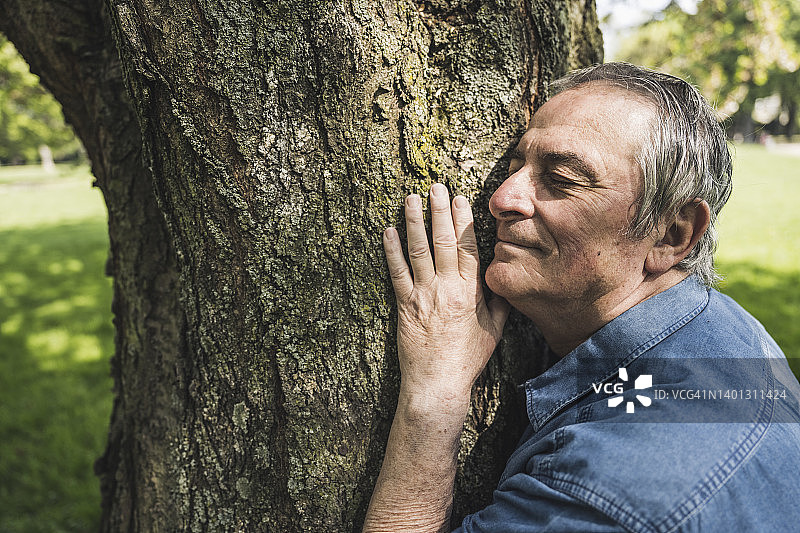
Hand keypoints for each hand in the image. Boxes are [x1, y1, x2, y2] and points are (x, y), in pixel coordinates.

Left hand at [383, 183, 509, 407]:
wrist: (438, 382)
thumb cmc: (468, 359)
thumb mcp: (494, 330)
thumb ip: (499, 301)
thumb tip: (504, 277)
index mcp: (470, 291)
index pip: (468, 247)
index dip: (463, 221)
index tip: (461, 199)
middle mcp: (446, 287)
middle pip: (442, 241)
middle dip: (439, 211)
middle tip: (435, 187)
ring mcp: (423, 295)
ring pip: (418, 251)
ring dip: (414, 222)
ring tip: (411, 198)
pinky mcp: (404, 305)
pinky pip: (396, 273)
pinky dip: (392, 251)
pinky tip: (389, 231)